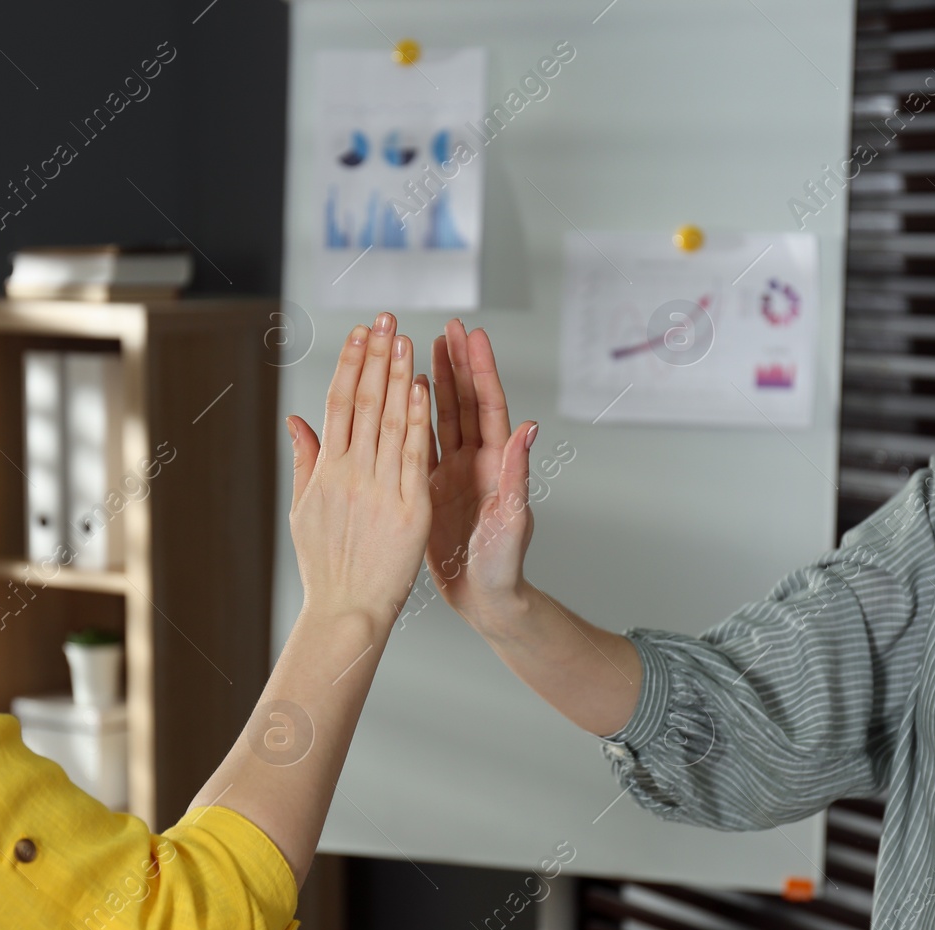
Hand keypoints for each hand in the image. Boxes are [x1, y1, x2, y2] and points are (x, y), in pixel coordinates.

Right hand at [287, 312, 431, 626]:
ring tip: (404, 338)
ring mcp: (379, 489)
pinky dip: (417, 420)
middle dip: (375, 358)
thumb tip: (296, 421)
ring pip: (389, 421)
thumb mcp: (305, 510)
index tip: (359, 334)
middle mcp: (350, 474)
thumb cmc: (328, 567)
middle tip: (384, 318)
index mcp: (326, 472)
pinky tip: (422, 387)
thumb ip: (305, 462)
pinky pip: (413, 455)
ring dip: (397, 375)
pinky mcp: (408, 508)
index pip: (340, 404)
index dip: (351, 366)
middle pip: (364, 403)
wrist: (349, 612)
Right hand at [426, 318, 537, 631]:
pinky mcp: (433, 488)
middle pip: (467, 401)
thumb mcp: (512, 520)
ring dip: (438, 381)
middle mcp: (477, 463)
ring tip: (425, 346)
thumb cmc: (505, 566)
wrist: (486, 599)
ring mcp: (456, 474)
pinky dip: (415, 417)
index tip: (474, 334)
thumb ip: (517, 474)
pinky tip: (406, 395)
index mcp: (497, 465)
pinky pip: (422, 444)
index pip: (489, 406)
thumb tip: (528, 429)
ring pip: (444, 417)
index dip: (481, 369)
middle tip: (449, 325)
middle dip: (458, 362)